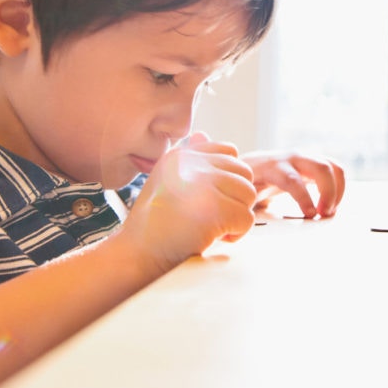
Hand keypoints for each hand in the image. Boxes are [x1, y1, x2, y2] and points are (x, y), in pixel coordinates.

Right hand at [124, 133, 256, 270]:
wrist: (138, 253)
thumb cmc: (153, 223)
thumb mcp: (165, 179)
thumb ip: (188, 159)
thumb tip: (203, 134)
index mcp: (182, 155)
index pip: (229, 151)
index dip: (229, 178)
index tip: (211, 198)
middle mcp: (193, 164)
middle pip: (244, 173)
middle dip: (235, 198)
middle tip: (213, 217)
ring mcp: (204, 184)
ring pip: (249, 195)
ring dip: (236, 216)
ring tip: (212, 228)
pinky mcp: (214, 209)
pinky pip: (247, 218)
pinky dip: (236, 234)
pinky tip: (212, 238)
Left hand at [243, 149, 345, 218]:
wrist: (251, 163)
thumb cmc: (248, 181)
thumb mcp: (243, 191)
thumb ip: (245, 203)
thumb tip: (246, 218)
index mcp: (272, 166)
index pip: (292, 179)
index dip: (304, 198)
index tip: (311, 215)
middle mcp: (292, 158)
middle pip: (320, 167)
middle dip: (328, 192)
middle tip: (325, 214)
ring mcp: (306, 158)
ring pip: (333, 167)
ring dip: (338, 190)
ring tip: (329, 212)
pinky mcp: (315, 164)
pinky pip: (336, 170)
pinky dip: (340, 188)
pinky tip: (332, 204)